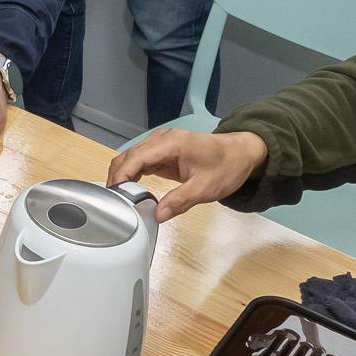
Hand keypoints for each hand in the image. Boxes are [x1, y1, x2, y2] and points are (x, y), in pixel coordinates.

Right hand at [106, 127, 268, 218]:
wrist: (241, 153)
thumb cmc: (226, 167)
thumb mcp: (205, 188)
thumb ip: (180, 200)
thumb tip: (157, 215)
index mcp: (171, 143)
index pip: (136, 157)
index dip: (122, 176)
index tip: (115, 196)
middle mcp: (161, 139)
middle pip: (128, 156)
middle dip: (118, 178)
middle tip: (115, 204)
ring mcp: (160, 144)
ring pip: (131, 158)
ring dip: (123, 177)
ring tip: (120, 200)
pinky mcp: (162, 152)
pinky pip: (140, 161)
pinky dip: (132, 175)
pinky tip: (131, 191)